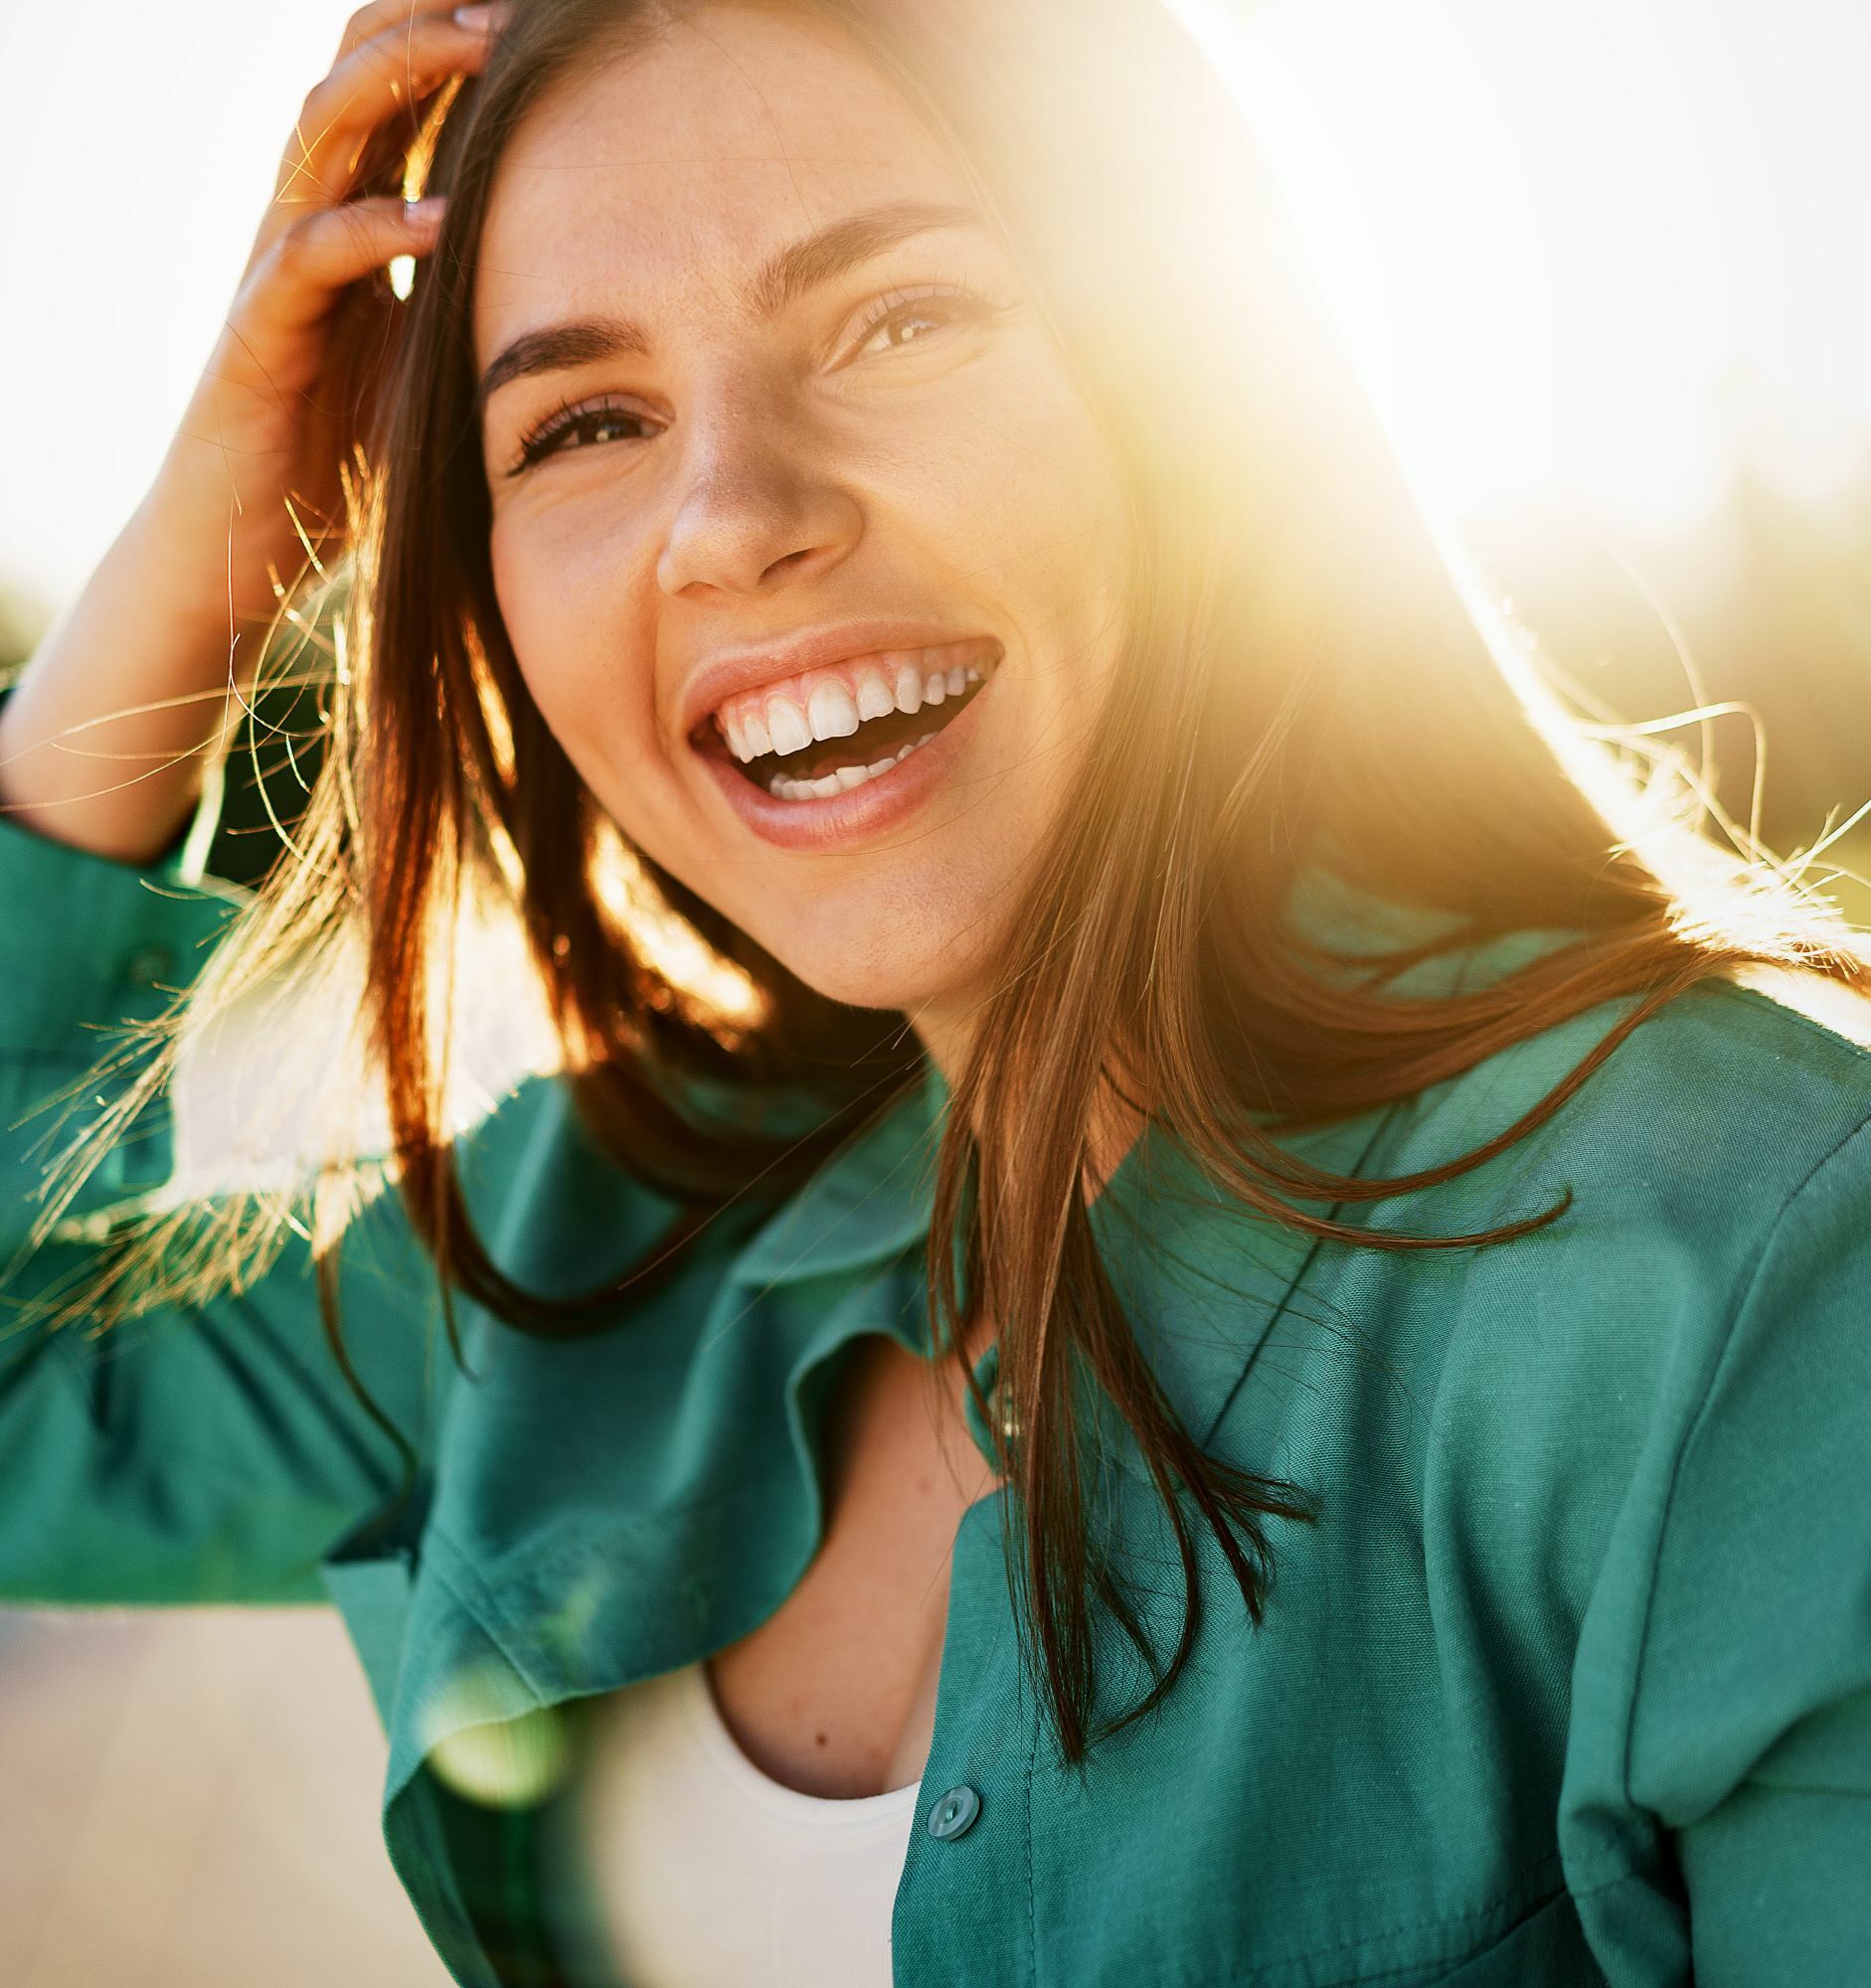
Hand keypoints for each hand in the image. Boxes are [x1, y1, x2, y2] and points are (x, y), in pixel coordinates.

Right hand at [158, 0, 504, 627]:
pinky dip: (375, 229)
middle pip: (358, 76)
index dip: (456, 42)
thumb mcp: (439, 362)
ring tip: (479, 47)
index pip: (402, 96)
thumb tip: (587, 290)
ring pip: (326, 132)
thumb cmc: (349, 452)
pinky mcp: (259, 330)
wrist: (253, 537)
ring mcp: (280, 266)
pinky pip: (312, 255)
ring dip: (401, 79)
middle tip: (511, 0)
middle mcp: (312, 219)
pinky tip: (438, 218)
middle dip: (429, 22)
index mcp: (357, 218)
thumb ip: (483, 306)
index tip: (538, 16)